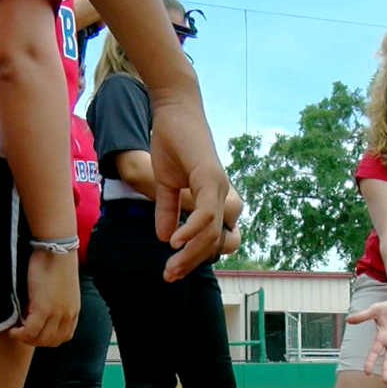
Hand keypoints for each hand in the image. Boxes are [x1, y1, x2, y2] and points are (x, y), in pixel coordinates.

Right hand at [9, 251, 79, 346]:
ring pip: (41, 340)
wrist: (56, 249)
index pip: (63, 337)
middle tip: (21, 333)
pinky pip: (31, 332)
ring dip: (27, 339)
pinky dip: (20, 335)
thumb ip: (53, 303)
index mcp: (74, 310)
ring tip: (17, 330)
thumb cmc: (55, 262)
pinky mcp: (44, 308)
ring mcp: (57, 313)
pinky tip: (13, 330)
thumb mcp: (59, 288)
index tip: (34, 333)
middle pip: (52, 342)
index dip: (47, 339)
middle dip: (35, 342)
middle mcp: (68, 315)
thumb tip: (35, 313)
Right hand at [149, 110, 229, 282]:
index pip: (212, 239)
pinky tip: (174, 242)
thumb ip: (167, 211)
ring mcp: (218, 187)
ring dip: (190, 254)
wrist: (173, 110)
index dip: (194, 258)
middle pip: (214, 242)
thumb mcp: (165, 184)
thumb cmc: (171, 142)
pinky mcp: (210, 177)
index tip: (172, 272)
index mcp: (214, 199)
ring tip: (170, 267)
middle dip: (191, 263)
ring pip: (211, 233)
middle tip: (169, 277)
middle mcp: (222, 196)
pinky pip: (206, 214)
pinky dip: (191, 230)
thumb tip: (164, 239)